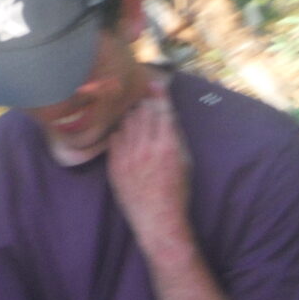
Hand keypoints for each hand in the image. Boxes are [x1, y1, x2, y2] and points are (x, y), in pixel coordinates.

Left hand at [107, 75, 190, 245]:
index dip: (158, 94)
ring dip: (131, 118)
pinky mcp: (114, 165)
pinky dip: (121, 134)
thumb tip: (166, 113)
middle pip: (141, 113)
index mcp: (168, 146)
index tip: (155, 82)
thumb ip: (175, 135)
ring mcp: (127, 157)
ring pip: (126, 123)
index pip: (161, 111)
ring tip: (136, 120)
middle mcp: (146, 148)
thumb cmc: (176, 190)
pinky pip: (114, 138)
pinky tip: (127, 138)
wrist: (156, 217)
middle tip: (144, 100)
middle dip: (143, 104)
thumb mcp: (184, 160)